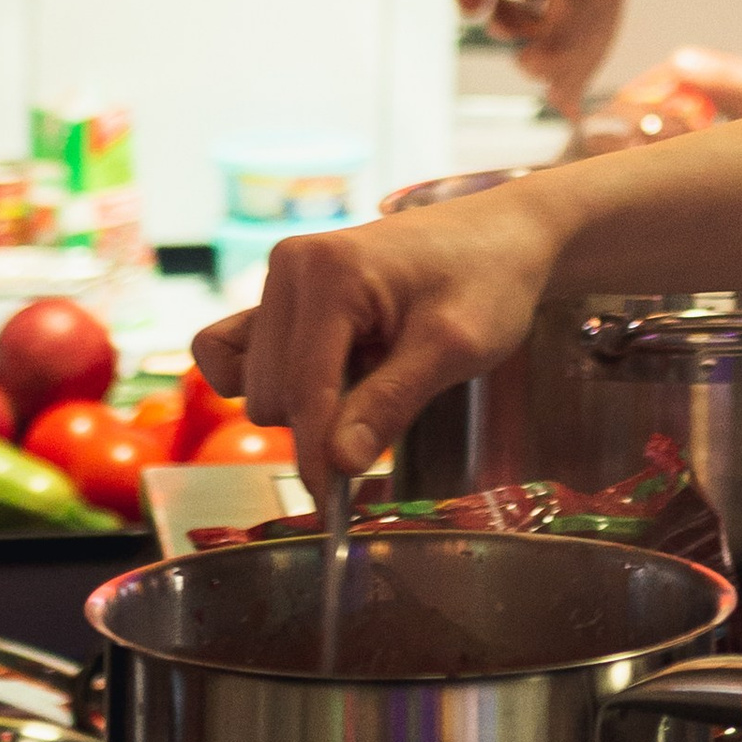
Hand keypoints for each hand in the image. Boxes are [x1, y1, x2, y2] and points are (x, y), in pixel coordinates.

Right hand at [192, 188, 565, 491]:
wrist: (503, 234)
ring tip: (376, 368)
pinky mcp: (282, 295)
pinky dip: (277, 382)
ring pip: (258, 384)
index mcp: (330, 272)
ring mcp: (281, 279)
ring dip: (309, 401)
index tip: (332, 507)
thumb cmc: (489, 279)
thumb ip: (391, 404)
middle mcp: (290, 267)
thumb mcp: (456, 347)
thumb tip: (337, 465)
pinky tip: (333, 375)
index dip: (318, 456)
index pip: (304, 390)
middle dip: (323, 420)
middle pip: (272, 393)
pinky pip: (237, 354)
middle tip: (394, 393)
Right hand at [455, 0, 640, 113]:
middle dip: (538, 63)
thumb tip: (578, 79)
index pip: (591, 44)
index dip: (573, 79)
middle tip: (528, 58)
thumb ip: (600, 7)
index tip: (561, 101)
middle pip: (551, 41)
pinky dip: (472, 1)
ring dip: (509, 17)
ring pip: (510, 13)